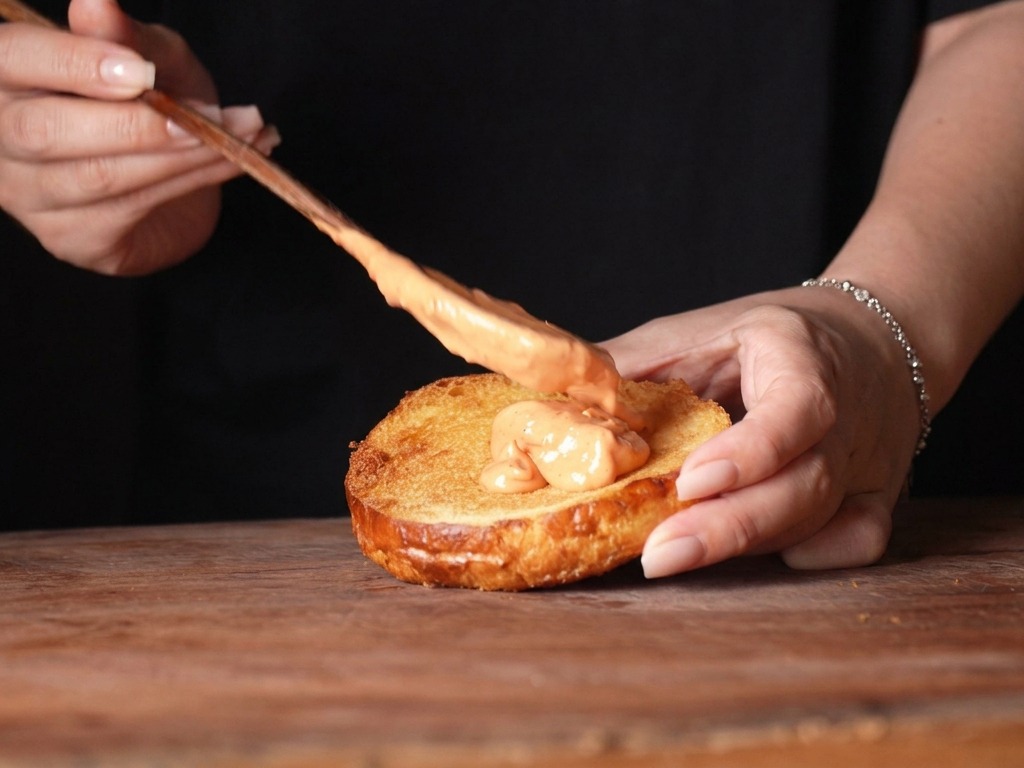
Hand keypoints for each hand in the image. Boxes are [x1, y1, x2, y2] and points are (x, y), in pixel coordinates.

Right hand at [0, 0, 278, 273]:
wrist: (176, 175)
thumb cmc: (152, 104)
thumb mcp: (150, 57)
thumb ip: (125, 36)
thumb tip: (97, 2)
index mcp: (9, 77)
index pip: (12, 60)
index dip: (73, 64)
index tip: (141, 71)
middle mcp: (3, 139)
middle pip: (46, 131)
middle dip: (137, 124)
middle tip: (206, 115)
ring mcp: (30, 196)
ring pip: (99, 176)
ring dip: (183, 155)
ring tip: (243, 133)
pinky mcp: (73, 238)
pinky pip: (132, 208)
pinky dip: (192, 180)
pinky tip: (232, 161)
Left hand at [602, 286, 921, 576]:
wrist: (866, 338)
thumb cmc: (765, 337)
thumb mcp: (701, 328)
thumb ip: (636, 364)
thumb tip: (552, 398)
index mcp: (804, 360)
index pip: (796, 411)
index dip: (748, 453)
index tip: (689, 482)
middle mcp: (848, 417)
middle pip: (804, 485)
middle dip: (730, 526)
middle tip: (658, 554)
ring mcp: (869, 461)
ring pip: (818, 518)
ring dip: (747, 544)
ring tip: (671, 557)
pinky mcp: (877, 493)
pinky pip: (860, 539)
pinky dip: (818, 555)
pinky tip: (761, 557)